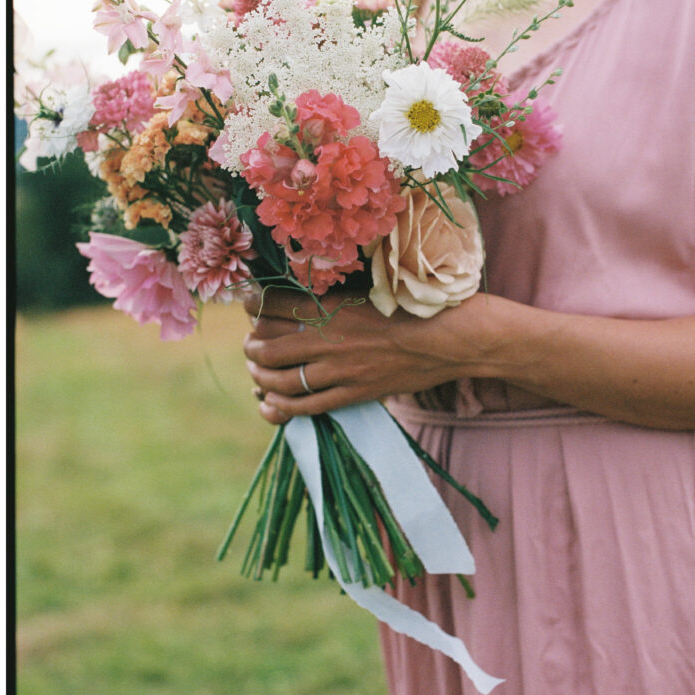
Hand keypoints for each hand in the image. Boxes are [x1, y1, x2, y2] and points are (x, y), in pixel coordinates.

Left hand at [243, 285, 484, 424]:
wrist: (445, 338)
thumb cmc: (411, 307)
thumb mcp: (369, 288)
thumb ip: (336, 293)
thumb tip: (308, 291)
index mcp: (330, 305)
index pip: (271, 305)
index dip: (253, 306)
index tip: (250, 306)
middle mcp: (327, 338)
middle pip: (266, 346)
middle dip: (252, 347)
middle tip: (251, 345)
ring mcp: (338, 370)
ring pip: (279, 380)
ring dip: (260, 378)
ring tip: (257, 373)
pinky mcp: (352, 394)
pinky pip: (305, 406)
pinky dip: (281, 407)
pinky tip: (272, 403)